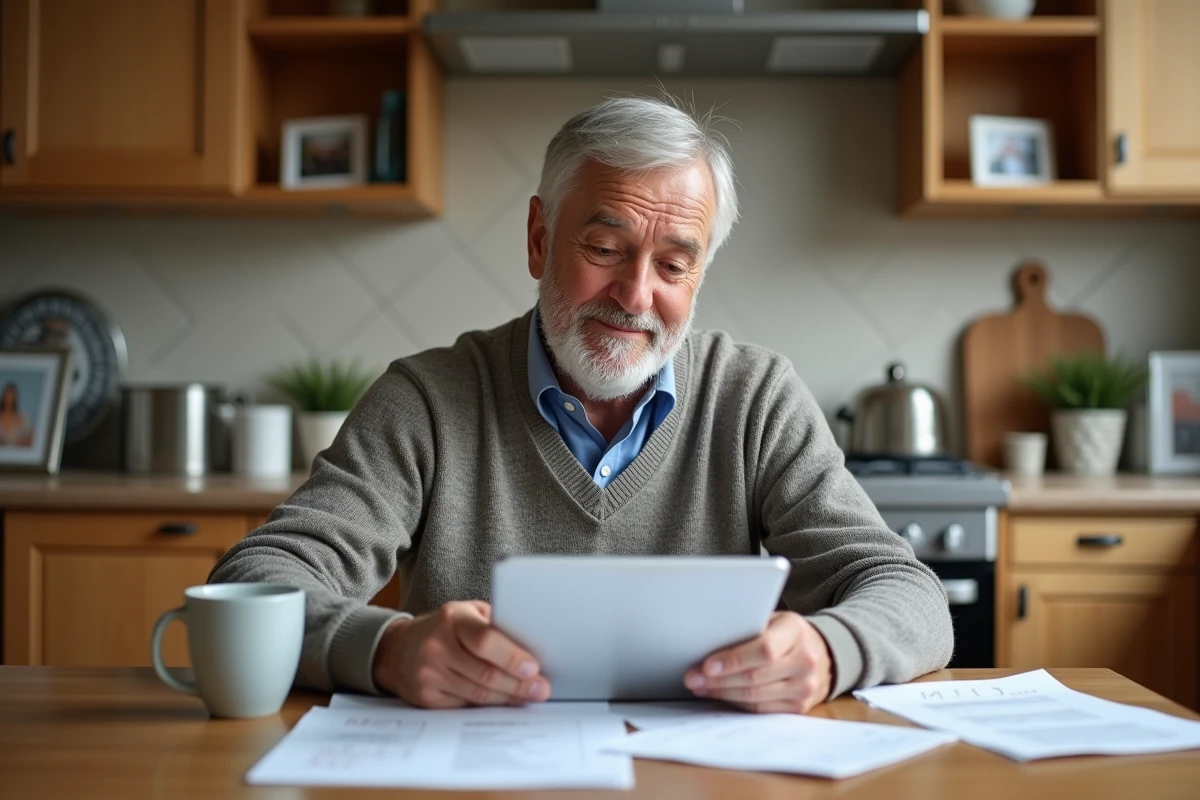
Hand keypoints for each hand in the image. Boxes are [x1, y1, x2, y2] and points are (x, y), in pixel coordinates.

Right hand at [371, 600, 551, 708]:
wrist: (396, 650)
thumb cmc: (443, 629)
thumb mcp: (465, 613)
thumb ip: (493, 624)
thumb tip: (531, 644)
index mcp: (452, 619)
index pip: (484, 640)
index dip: (511, 657)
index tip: (534, 668)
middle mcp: (437, 647)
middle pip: (485, 673)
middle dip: (518, 684)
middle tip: (541, 689)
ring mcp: (429, 674)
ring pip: (477, 694)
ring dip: (508, 698)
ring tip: (529, 697)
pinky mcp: (426, 698)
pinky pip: (465, 706)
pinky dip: (488, 706)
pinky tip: (504, 703)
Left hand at [684, 611, 832, 713]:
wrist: (823, 653)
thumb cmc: (787, 633)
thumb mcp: (773, 620)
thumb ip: (748, 627)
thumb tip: (706, 638)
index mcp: (795, 632)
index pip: (764, 650)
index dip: (733, 660)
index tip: (706, 665)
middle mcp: (804, 661)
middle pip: (755, 677)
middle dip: (718, 680)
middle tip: (692, 677)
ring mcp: (804, 687)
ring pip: (755, 697)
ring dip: (722, 693)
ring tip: (700, 687)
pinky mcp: (799, 707)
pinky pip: (761, 709)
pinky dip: (736, 703)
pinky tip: (719, 695)